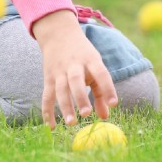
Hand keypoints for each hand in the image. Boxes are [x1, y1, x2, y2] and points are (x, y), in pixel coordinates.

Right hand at [33, 10, 117, 127]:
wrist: (59, 34)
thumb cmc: (83, 55)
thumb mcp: (95, 66)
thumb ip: (102, 91)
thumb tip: (105, 116)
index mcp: (90, 60)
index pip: (101, 73)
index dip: (108, 88)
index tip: (114, 104)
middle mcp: (74, 65)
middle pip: (76, 81)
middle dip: (81, 97)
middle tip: (87, 114)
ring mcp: (59, 71)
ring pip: (60, 89)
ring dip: (65, 106)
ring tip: (71, 123)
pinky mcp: (48, 78)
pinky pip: (47, 96)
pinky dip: (47, 111)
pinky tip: (51, 126)